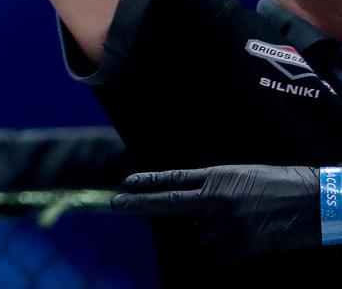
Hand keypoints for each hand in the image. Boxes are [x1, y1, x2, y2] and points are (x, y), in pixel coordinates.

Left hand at [111, 164, 319, 259]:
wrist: (313, 203)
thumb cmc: (278, 184)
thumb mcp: (240, 176)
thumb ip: (211, 187)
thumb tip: (189, 200)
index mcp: (216, 178)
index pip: (172, 179)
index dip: (147, 181)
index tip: (125, 182)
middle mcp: (215, 200)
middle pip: (167, 204)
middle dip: (138, 204)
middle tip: (115, 204)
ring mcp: (225, 225)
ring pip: (194, 235)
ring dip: (199, 234)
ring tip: (225, 225)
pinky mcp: (239, 247)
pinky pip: (217, 252)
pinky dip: (220, 248)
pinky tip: (238, 238)